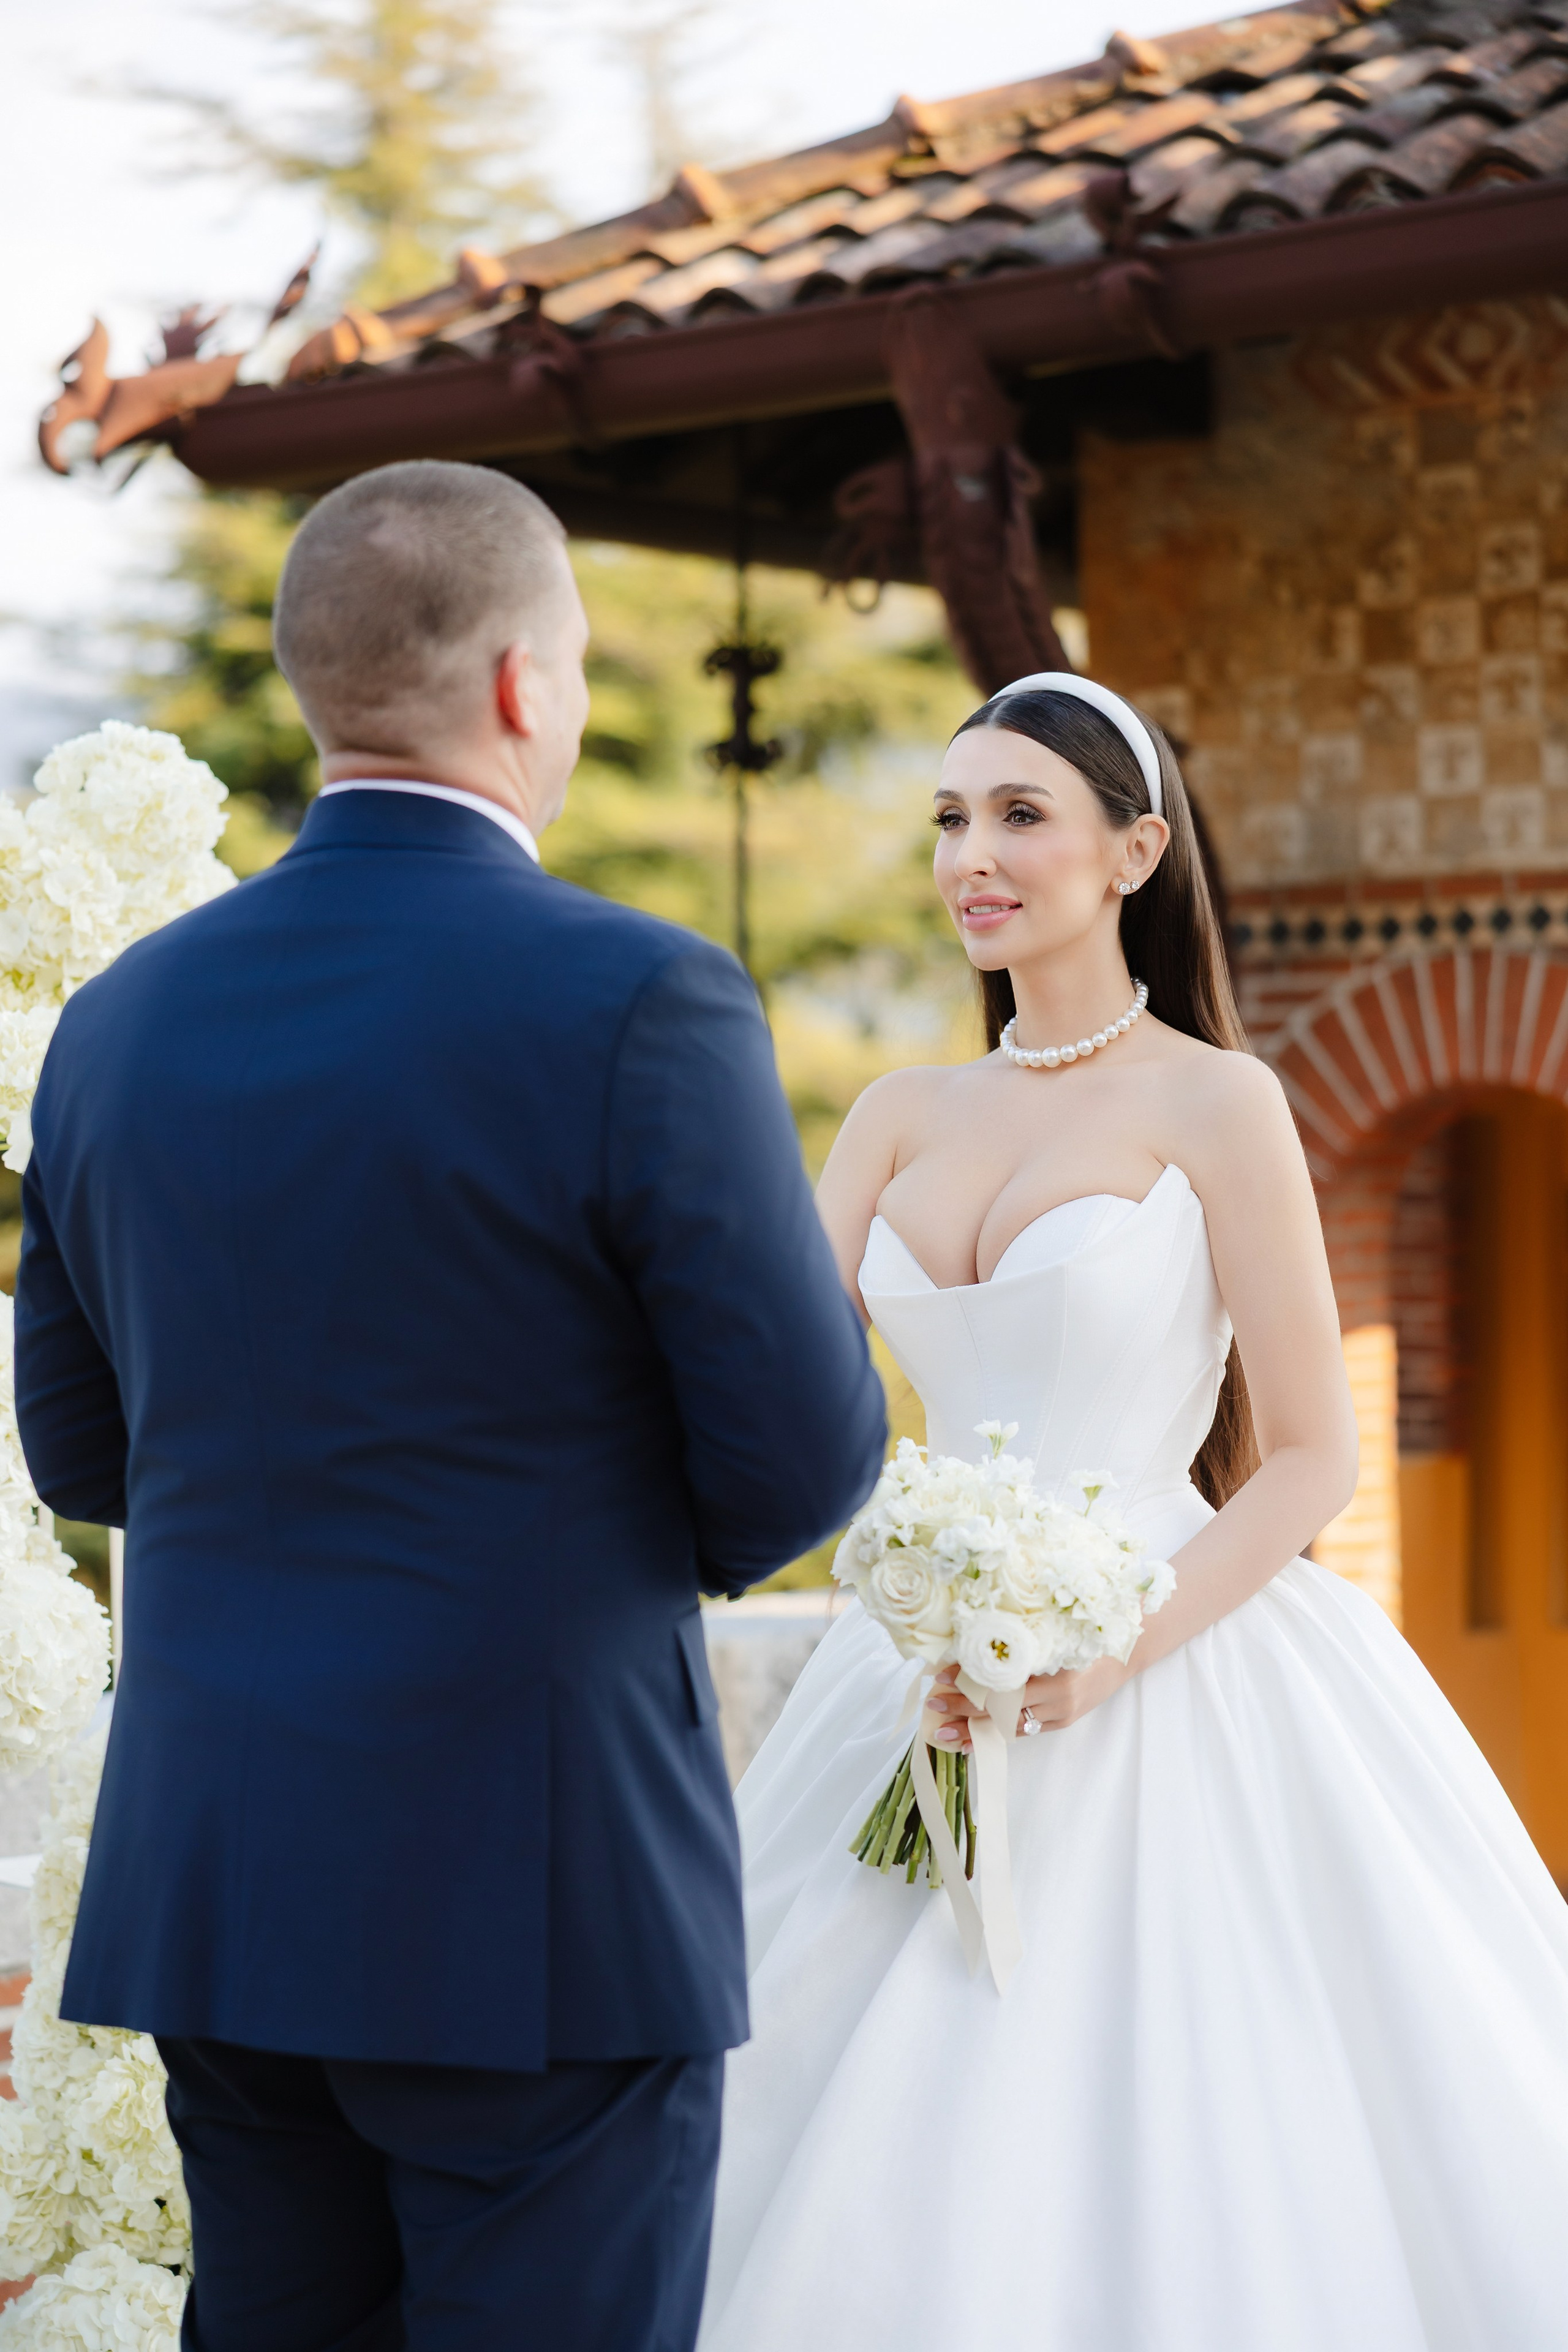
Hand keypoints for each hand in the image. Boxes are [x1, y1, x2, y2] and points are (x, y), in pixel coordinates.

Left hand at [925, 1654, 1133, 1750]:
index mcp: (1054, 1670)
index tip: (941, 1675)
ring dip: (974, 1730)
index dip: (970, 1681)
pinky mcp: (1063, 1722)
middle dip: (963, 1709)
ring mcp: (1061, 1712)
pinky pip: (1024, 1731)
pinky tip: (973, 1742)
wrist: (1127, 1652)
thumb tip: (969, 1646)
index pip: (1003, 1681)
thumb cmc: (1086, 1636)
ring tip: (943, 1734)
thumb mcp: (1054, 1634)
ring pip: (1010, 1726)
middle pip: (1002, 1707)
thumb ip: (1019, 1644)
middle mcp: (1058, 1696)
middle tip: (933, 1707)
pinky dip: (996, 1736)